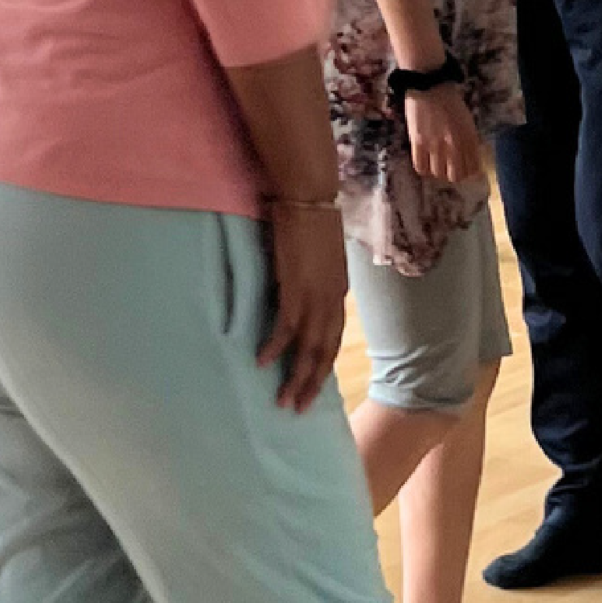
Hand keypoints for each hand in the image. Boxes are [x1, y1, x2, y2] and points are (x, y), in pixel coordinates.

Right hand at [256, 201, 348, 413]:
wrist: (309, 194)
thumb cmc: (311, 216)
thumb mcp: (320, 254)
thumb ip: (313, 276)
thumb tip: (300, 287)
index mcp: (338, 292)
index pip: (332, 337)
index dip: (322, 363)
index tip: (312, 383)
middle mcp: (331, 299)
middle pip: (324, 351)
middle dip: (312, 382)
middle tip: (299, 408)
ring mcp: (314, 295)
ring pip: (308, 347)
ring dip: (295, 376)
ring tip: (283, 400)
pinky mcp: (294, 287)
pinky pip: (285, 327)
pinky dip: (275, 347)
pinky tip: (263, 362)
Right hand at [403, 83, 482, 185]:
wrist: (429, 85)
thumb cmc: (450, 101)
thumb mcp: (467, 120)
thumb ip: (470, 140)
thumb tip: (472, 158)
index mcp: (468, 139)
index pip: (473, 169)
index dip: (470, 171)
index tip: (465, 167)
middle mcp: (453, 145)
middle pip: (455, 176)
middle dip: (454, 174)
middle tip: (451, 167)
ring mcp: (434, 145)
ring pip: (438, 173)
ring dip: (439, 170)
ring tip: (437, 162)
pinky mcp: (417, 142)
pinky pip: (420, 167)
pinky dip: (424, 168)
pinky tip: (425, 160)